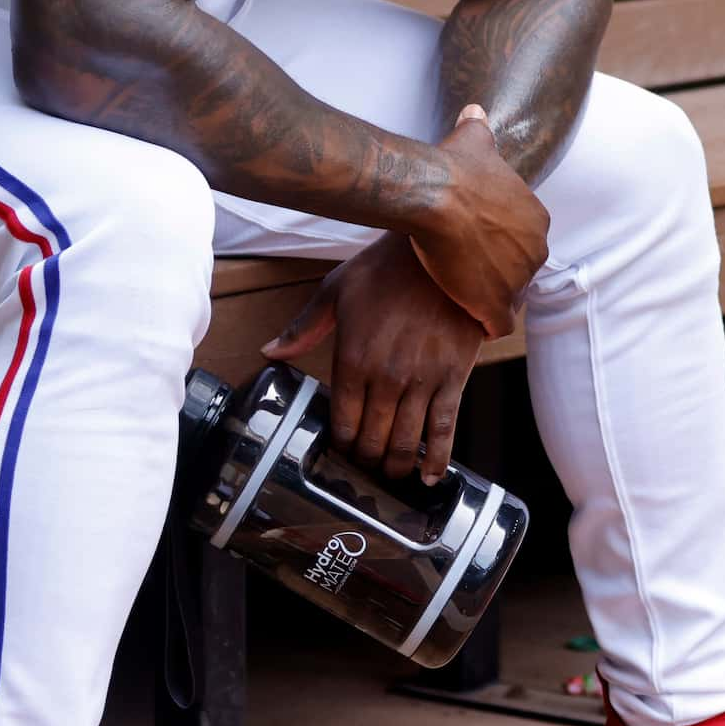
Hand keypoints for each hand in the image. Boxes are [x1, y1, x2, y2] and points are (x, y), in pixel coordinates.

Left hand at [264, 235, 485, 483]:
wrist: (445, 249)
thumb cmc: (389, 267)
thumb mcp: (337, 290)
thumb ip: (303, 327)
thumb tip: (270, 352)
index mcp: (352, 358)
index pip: (343, 422)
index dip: (342, 445)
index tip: (343, 451)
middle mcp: (386, 377)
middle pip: (373, 440)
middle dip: (367, 461)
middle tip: (366, 466)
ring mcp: (422, 380)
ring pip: (406, 443)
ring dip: (396, 466)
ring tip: (392, 473)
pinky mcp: (453, 378)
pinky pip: (445, 428)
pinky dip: (438, 459)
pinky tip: (429, 476)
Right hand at [414, 104, 548, 337]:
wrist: (436, 195)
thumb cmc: (455, 168)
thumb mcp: (474, 140)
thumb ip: (478, 127)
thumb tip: (475, 110)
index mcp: (537, 218)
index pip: (524, 239)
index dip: (500, 244)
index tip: (478, 244)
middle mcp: (536, 250)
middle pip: (520, 270)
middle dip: (499, 273)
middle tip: (468, 271)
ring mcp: (518, 280)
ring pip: (508, 297)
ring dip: (489, 299)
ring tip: (463, 295)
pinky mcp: (495, 304)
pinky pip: (498, 325)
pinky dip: (485, 324)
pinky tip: (469, 320)